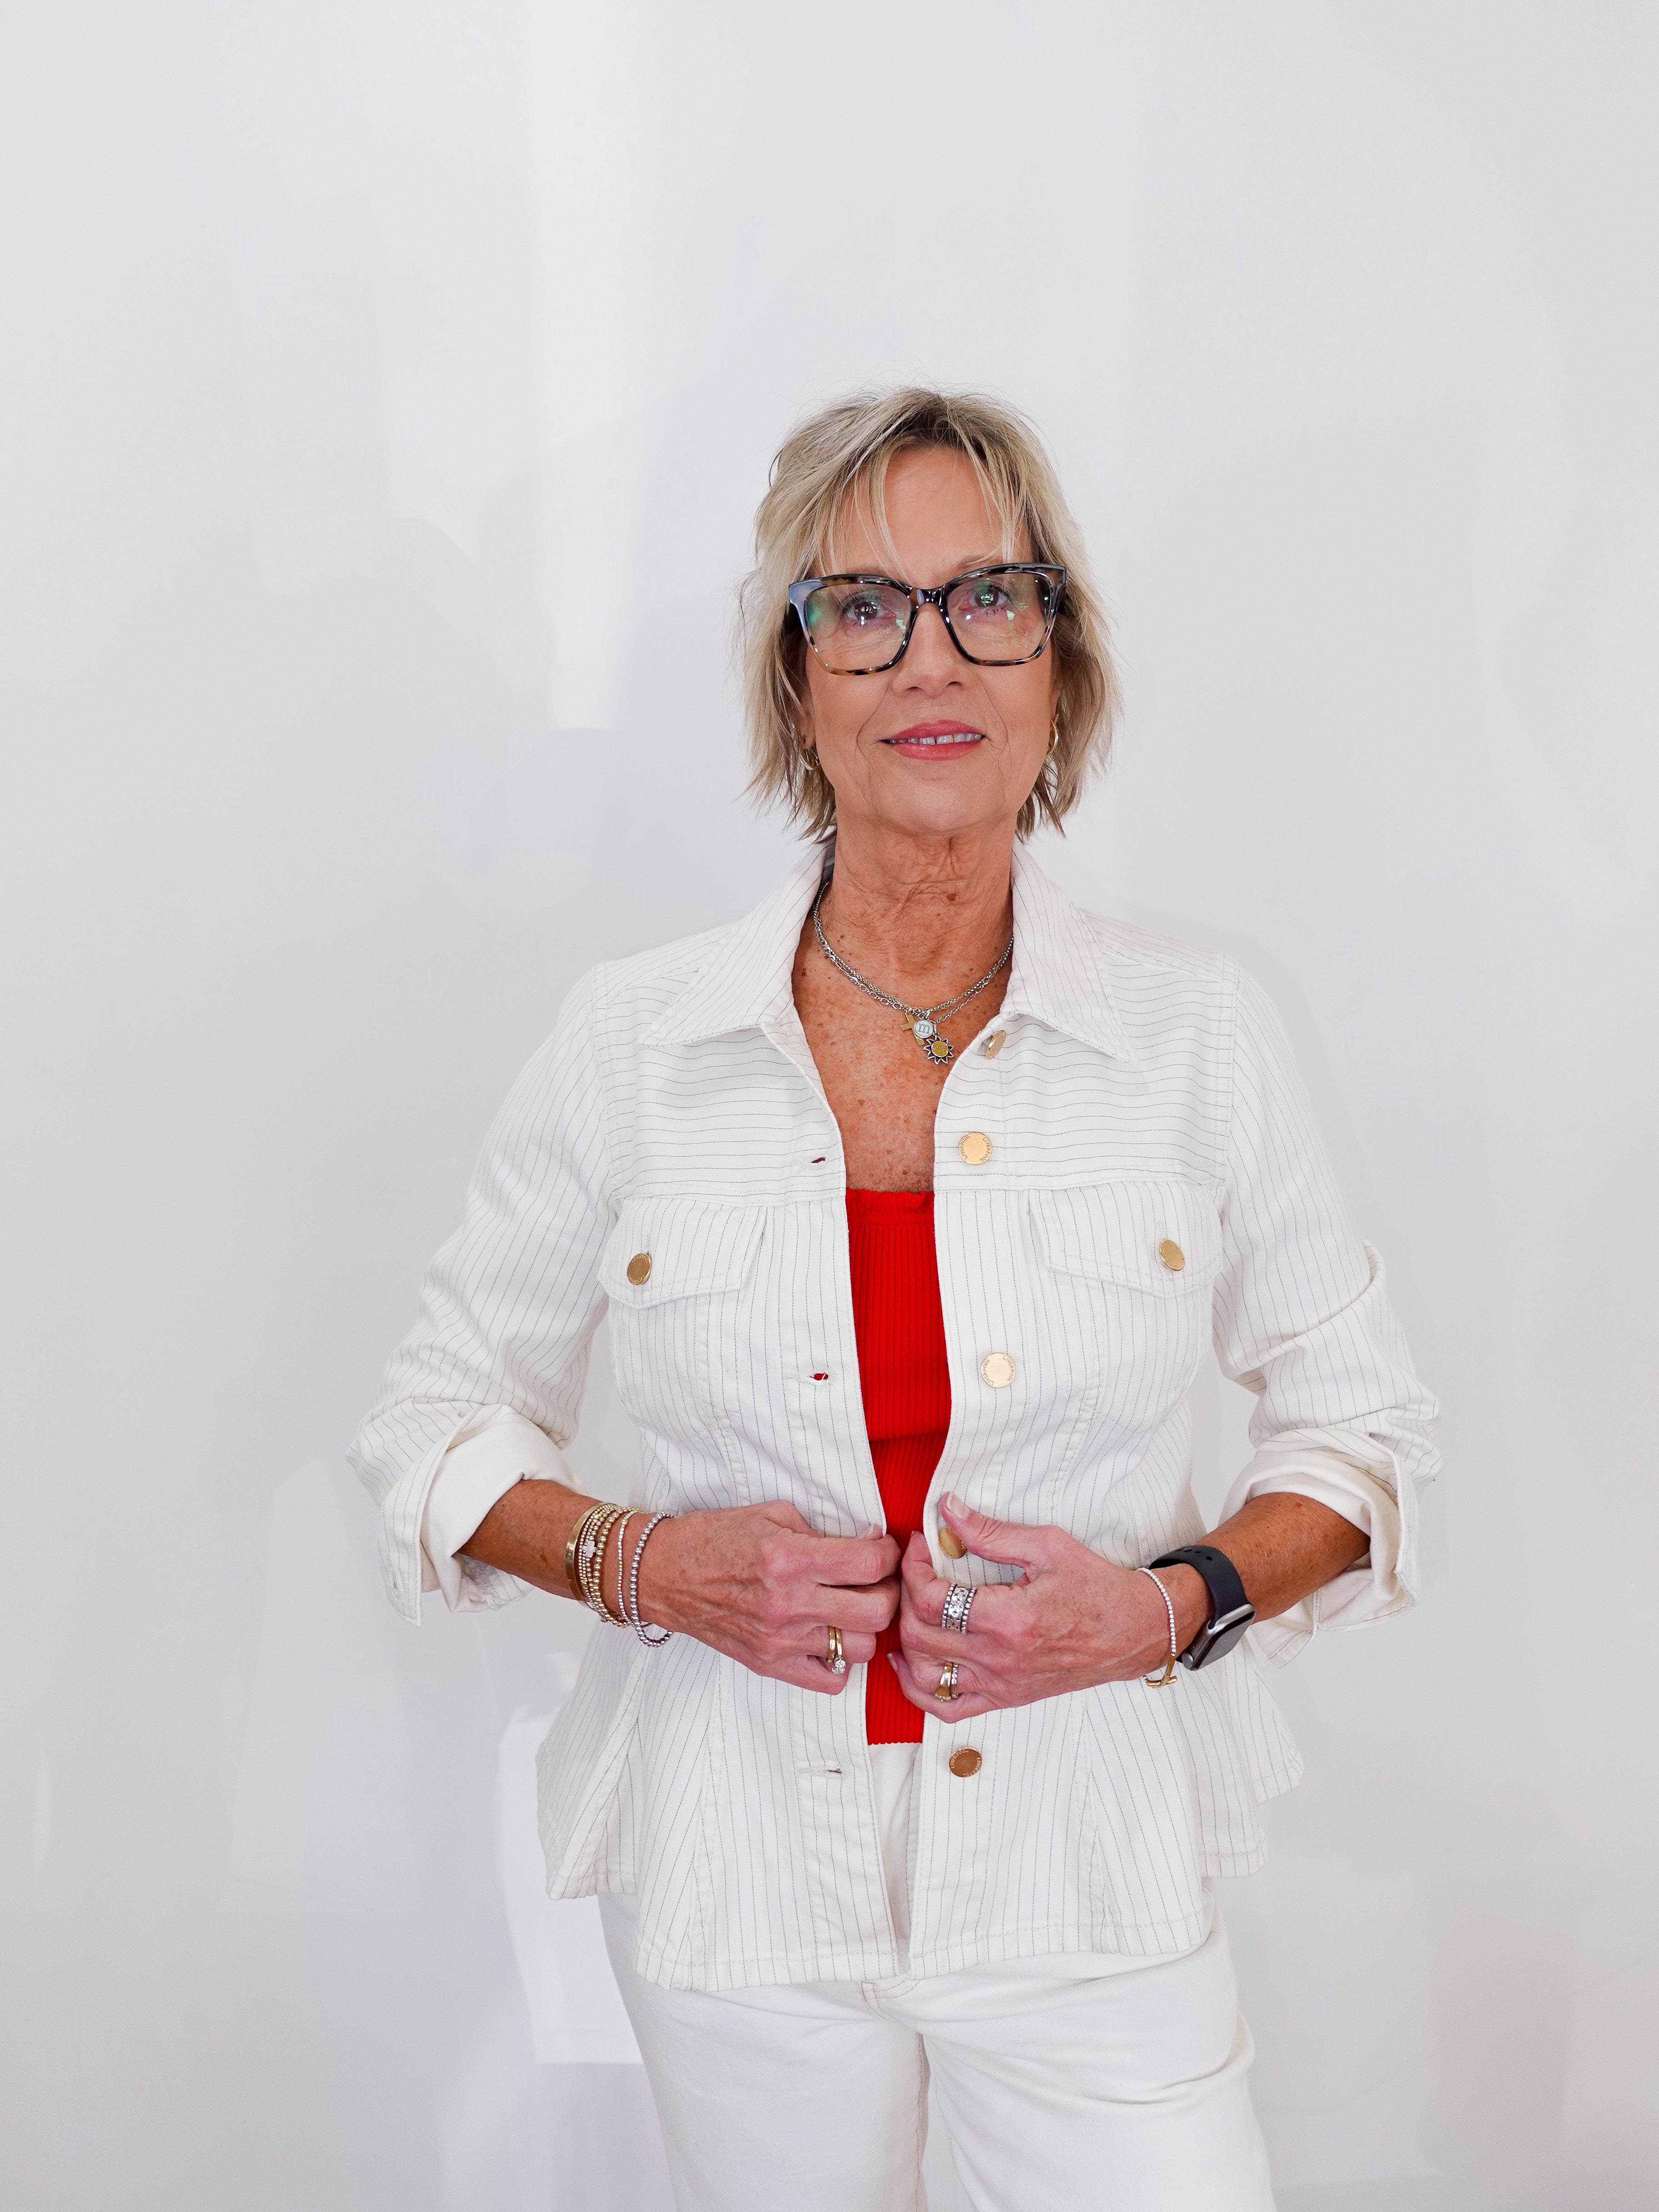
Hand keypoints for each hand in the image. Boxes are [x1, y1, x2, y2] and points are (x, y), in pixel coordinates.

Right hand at [636, 1502, 899, 1695]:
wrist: (664, 1574)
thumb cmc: (715, 1538)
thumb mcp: (772, 1514)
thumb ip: (822, 1529)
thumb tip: (869, 1540)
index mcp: (789, 1558)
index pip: (870, 1564)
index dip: (889, 1553)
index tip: (883, 1548)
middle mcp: (788, 1603)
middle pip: (877, 1611)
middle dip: (889, 1591)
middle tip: (878, 1579)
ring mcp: (780, 1640)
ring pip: (861, 1648)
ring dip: (866, 1627)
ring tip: (853, 1608)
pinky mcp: (769, 1664)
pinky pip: (830, 1680)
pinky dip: (840, 1661)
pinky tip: (829, 1636)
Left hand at [892, 1493, 1188, 1718]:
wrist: (1134, 1631)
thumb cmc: (1097, 1588)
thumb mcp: (1047, 1546)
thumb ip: (991, 1532)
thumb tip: (947, 1510)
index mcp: (1009, 1620)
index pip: (931, 1600)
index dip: (913, 1568)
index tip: (921, 1546)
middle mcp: (1000, 1659)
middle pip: (918, 1637)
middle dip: (904, 1597)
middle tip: (915, 1571)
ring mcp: (1001, 1685)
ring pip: (924, 1675)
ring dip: (906, 1642)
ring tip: (912, 1610)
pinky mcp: (1006, 1698)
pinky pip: (948, 1708)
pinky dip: (919, 1688)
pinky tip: (914, 1661)